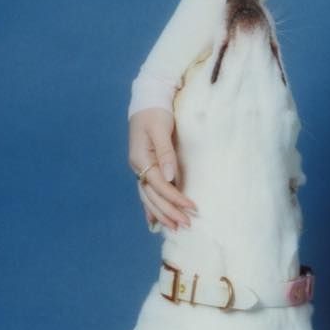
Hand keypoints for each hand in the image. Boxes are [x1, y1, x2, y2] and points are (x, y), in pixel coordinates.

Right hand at [127, 107, 197, 232]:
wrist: (147, 100)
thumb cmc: (156, 113)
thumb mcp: (161, 129)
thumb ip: (165, 153)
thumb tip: (170, 177)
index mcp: (141, 159)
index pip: (159, 185)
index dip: (175, 198)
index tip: (191, 207)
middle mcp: (138, 167)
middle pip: (152, 196)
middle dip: (169, 212)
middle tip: (186, 225)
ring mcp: (140, 168)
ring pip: (148, 197)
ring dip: (161, 214)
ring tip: (174, 228)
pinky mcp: (145, 167)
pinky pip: (147, 192)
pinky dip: (150, 207)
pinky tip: (154, 221)